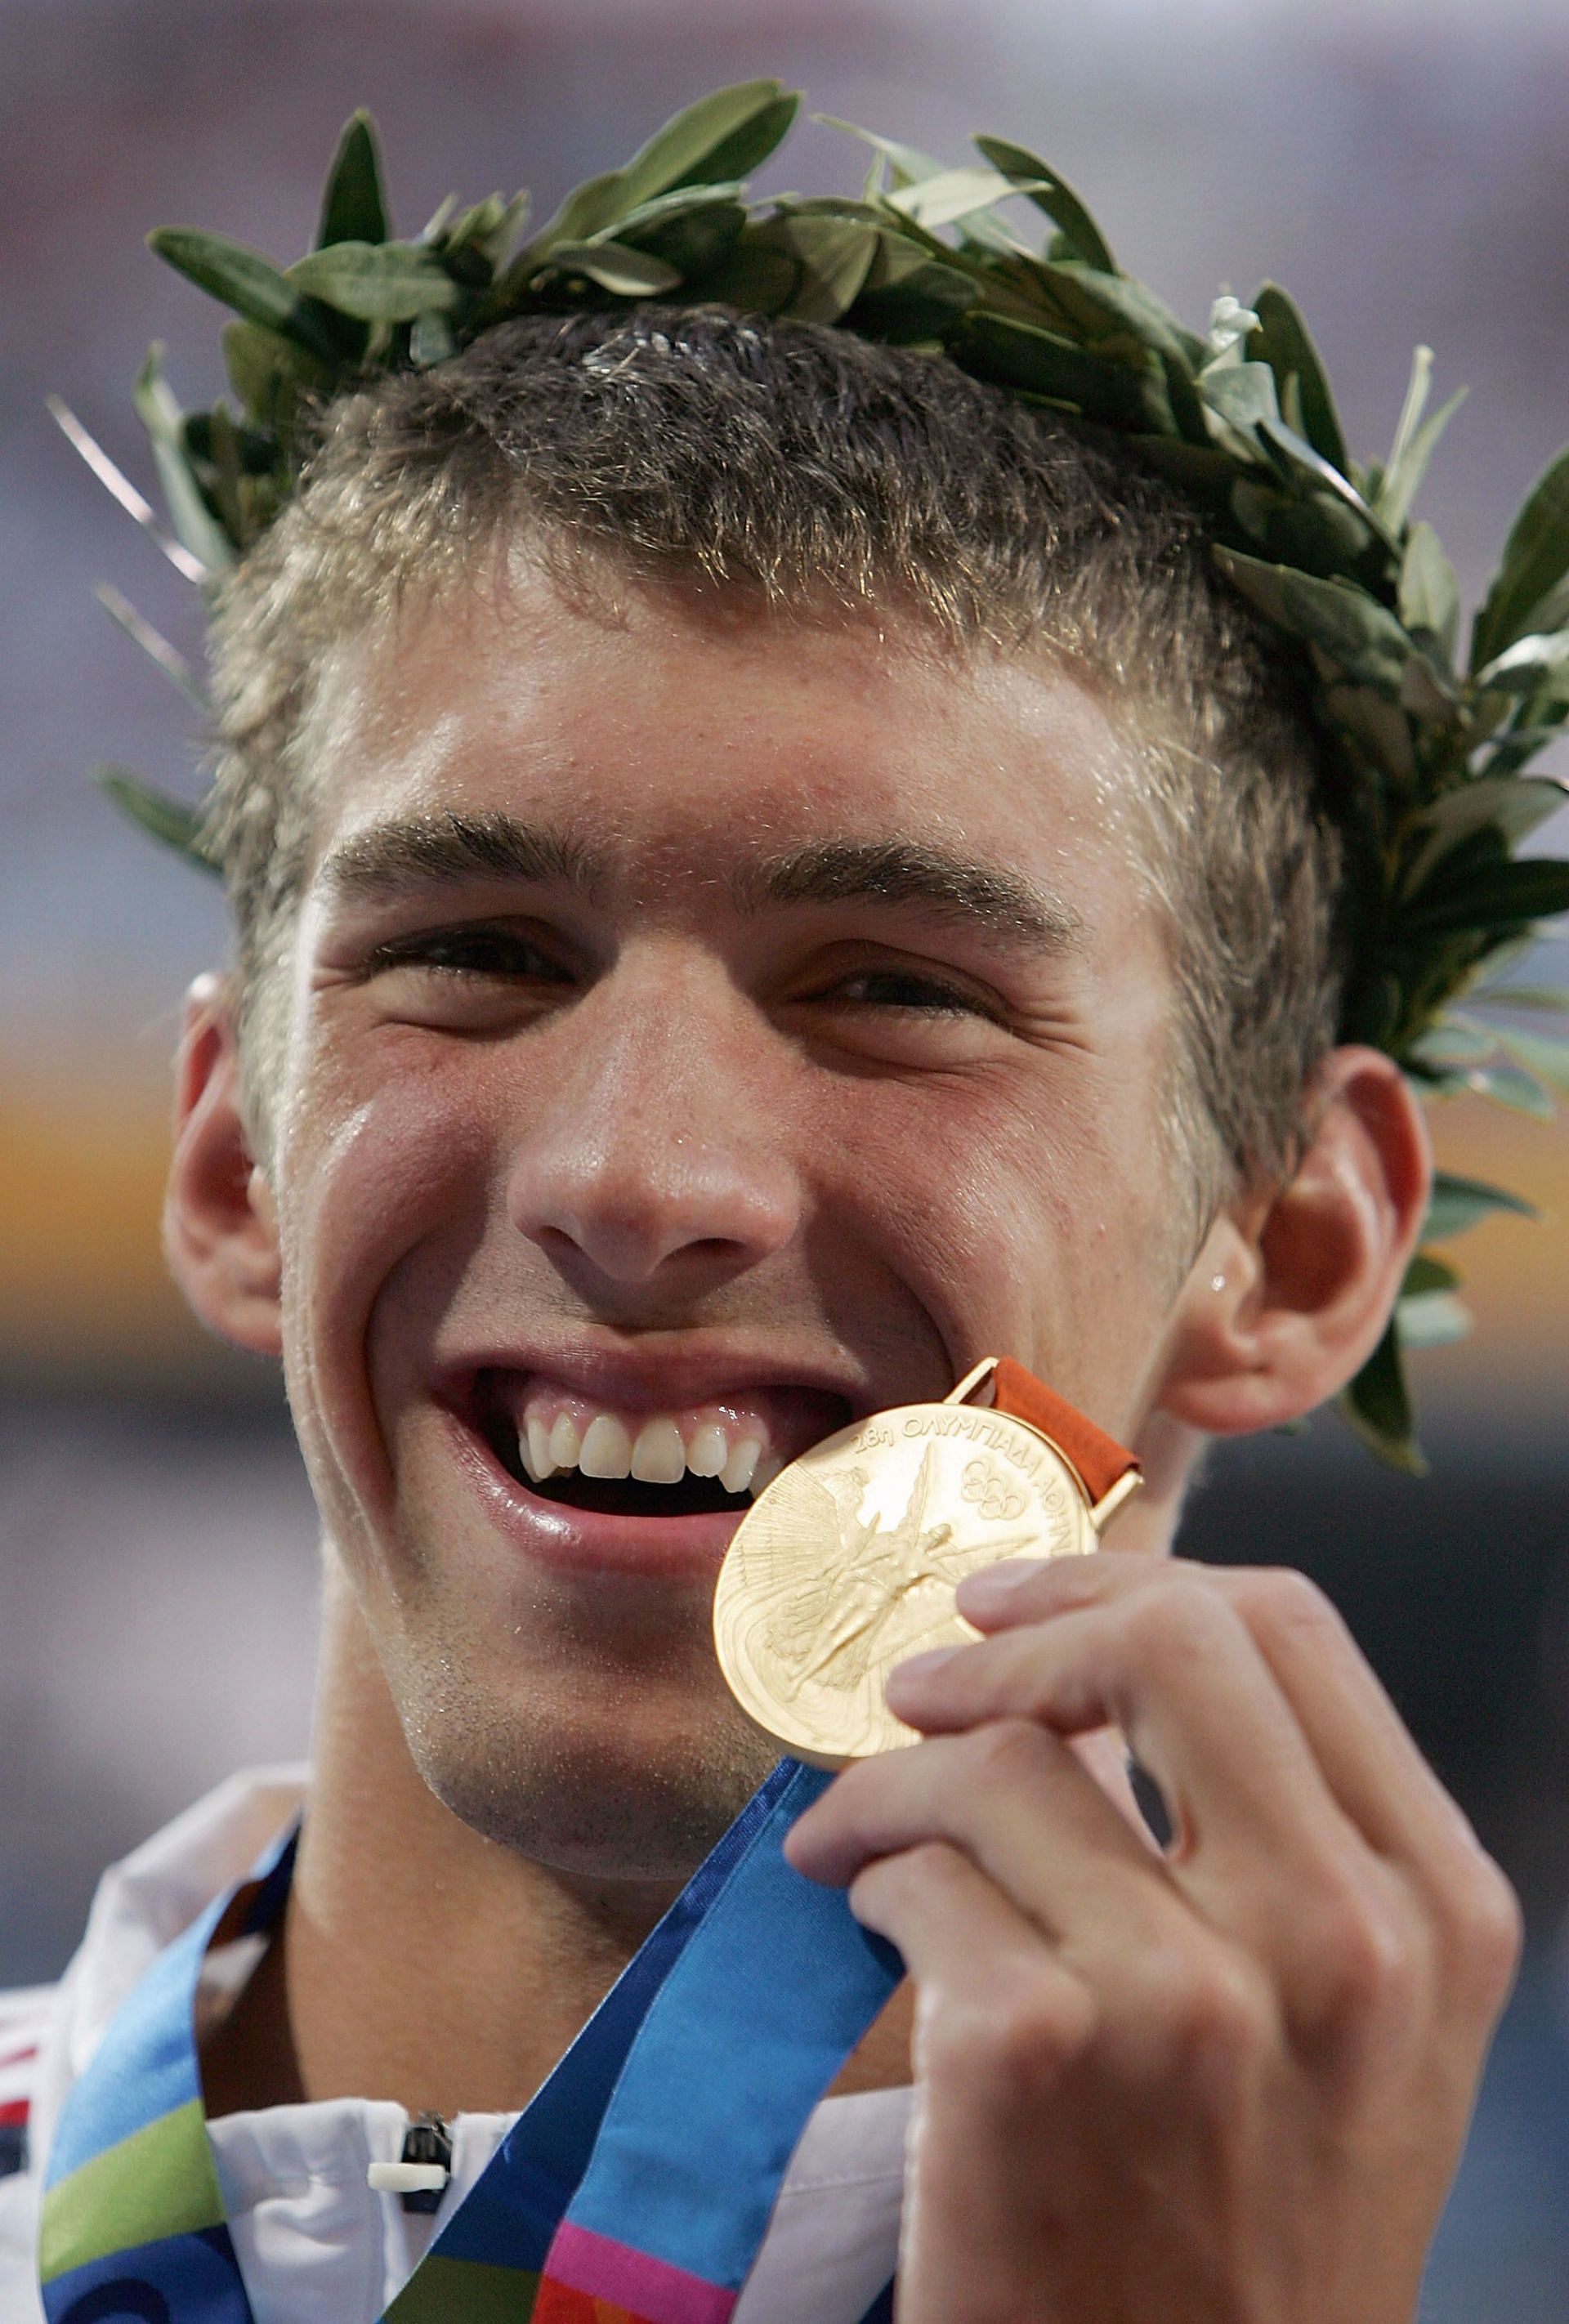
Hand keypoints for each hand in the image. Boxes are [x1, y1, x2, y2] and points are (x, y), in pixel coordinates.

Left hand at [785, 1552, 1520, 2323]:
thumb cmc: (1245, 2223)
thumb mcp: (1345, 2034)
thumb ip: (1277, 1843)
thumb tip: (1091, 1659)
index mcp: (1435, 1911)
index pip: (1293, 1632)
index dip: (1137, 1584)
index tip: (1034, 1607)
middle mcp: (1340, 1940)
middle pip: (1174, 1635)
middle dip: (1024, 1627)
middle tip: (932, 1671)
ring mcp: (1189, 1998)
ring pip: (1002, 1756)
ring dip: (899, 1778)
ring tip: (866, 1837)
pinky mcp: (1034, 2056)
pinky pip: (915, 1871)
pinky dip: (866, 1876)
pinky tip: (870, 1924)